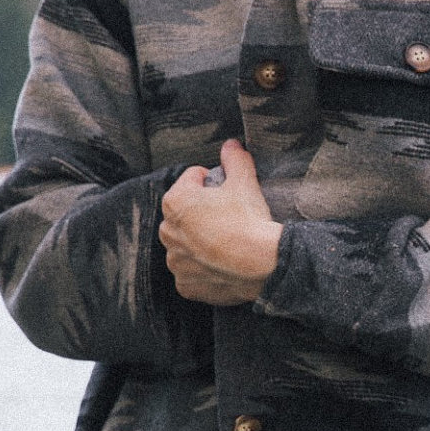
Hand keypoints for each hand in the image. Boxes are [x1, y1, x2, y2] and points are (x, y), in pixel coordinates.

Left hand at [159, 139, 283, 306]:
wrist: (262, 264)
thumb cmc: (249, 220)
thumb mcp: (244, 182)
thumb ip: (234, 159)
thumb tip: (231, 145)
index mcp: (175, 202)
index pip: (191, 180)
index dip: (211, 181)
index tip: (225, 188)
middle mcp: (167, 232)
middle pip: (184, 214)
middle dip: (201, 213)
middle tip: (227, 216)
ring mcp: (175, 261)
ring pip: (186, 245)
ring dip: (200, 242)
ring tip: (226, 242)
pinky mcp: (185, 285)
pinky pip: (191, 273)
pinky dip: (203, 270)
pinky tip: (222, 264)